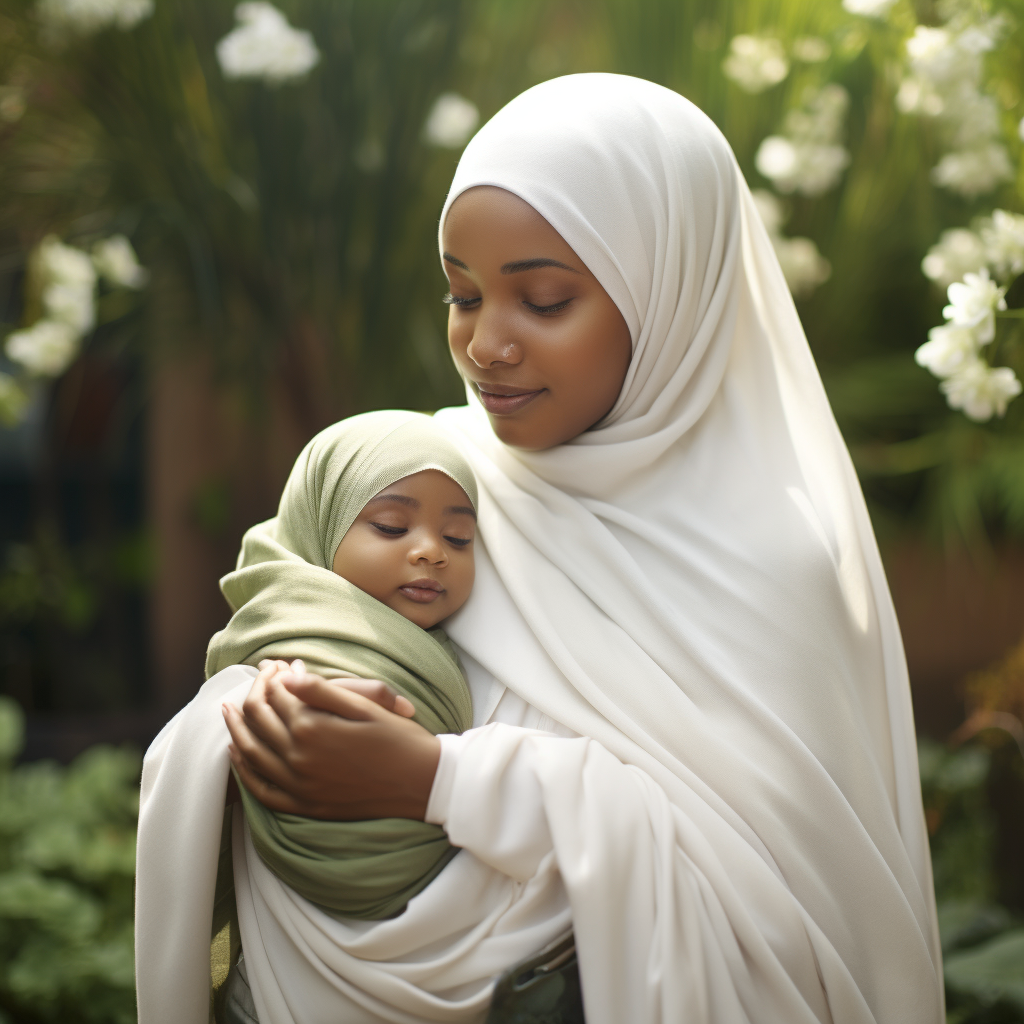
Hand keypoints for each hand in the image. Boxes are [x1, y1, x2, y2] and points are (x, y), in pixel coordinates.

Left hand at [221, 660, 440, 820]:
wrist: (424, 784)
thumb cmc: (400, 740)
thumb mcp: (366, 706)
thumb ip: (322, 691)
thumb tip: (287, 674)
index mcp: (314, 729)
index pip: (278, 696)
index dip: (274, 676)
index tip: (279, 664)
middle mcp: (300, 759)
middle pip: (260, 721)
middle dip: (256, 693)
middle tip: (261, 677)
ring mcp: (300, 786)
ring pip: (252, 754)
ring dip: (237, 729)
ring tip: (228, 709)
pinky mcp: (307, 805)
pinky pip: (263, 791)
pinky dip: (245, 772)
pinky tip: (238, 755)